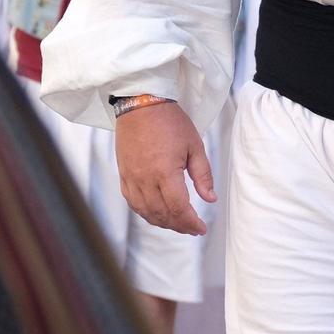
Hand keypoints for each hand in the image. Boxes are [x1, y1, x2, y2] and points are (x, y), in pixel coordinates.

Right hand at [114, 101, 214, 235]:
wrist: (140, 104)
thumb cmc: (169, 121)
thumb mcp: (194, 145)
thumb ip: (203, 175)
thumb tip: (210, 199)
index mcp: (165, 172)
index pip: (179, 208)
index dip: (191, 223)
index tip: (201, 229)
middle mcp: (145, 179)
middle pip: (162, 214)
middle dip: (179, 225)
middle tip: (192, 228)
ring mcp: (131, 178)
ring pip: (146, 212)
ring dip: (163, 222)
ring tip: (178, 224)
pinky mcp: (123, 175)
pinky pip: (133, 203)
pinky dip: (146, 213)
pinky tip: (156, 214)